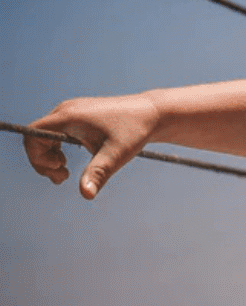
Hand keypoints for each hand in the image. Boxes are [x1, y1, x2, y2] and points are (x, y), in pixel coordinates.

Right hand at [24, 94, 160, 198]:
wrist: (153, 113)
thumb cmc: (135, 132)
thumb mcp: (116, 155)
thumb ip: (97, 173)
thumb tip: (85, 195)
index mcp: (69, 116)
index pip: (32, 134)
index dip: (36, 156)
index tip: (59, 169)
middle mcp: (67, 110)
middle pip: (37, 136)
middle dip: (43, 160)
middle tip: (63, 178)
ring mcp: (73, 110)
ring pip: (46, 134)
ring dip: (49, 155)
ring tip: (65, 172)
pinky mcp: (81, 114)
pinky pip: (57, 132)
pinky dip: (58, 148)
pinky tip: (70, 159)